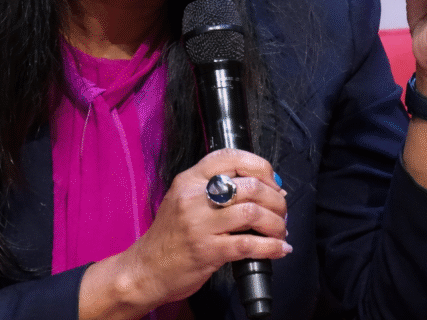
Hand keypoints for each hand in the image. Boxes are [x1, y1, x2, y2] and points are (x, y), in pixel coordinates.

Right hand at [80, 149, 288, 318]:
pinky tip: (278, 249)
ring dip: (276, 223)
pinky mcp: (207, 250)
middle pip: (249, 185)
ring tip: (280, 231)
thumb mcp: (183, 200)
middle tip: (281, 211)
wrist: (145, 269)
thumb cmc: (169, 236)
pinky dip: (270, 247)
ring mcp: (200, 224)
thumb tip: (261, 187)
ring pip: (252, 212)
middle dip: (275, 199)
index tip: (272, 181)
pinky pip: (248, 244)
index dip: (260, 166)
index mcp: (189, 180)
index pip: (230, 157)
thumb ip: (214, 189)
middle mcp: (194, 197)